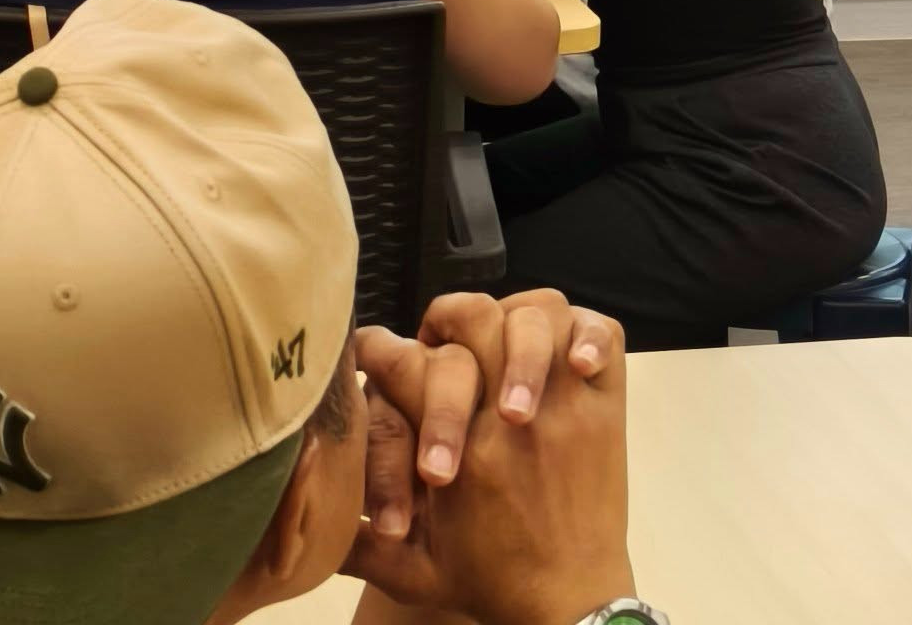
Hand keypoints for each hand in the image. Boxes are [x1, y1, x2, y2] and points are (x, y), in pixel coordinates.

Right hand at [346, 290, 631, 624]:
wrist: (571, 608)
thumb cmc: (489, 583)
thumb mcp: (409, 568)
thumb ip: (355, 537)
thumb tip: (304, 495)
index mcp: (460, 455)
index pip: (407, 364)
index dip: (382, 352)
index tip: (376, 355)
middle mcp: (511, 419)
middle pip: (475, 320)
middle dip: (450, 321)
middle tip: (442, 347)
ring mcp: (566, 406)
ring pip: (539, 315)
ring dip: (516, 321)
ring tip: (501, 346)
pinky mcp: (606, 407)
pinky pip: (603, 338)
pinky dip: (588, 332)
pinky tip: (570, 356)